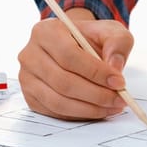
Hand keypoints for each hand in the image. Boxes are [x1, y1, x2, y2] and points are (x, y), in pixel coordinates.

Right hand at [17, 8, 132, 119]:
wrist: (74, 46)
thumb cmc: (89, 39)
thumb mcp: (110, 31)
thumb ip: (118, 43)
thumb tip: (115, 67)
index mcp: (45, 31)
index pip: (68, 56)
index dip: (95, 72)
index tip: (119, 82)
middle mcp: (30, 54)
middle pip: (63, 82)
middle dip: (96, 94)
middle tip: (120, 99)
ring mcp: (27, 78)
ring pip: (58, 101)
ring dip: (89, 108)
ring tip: (112, 106)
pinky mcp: (31, 97)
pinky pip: (55, 112)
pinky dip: (80, 115)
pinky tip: (97, 109)